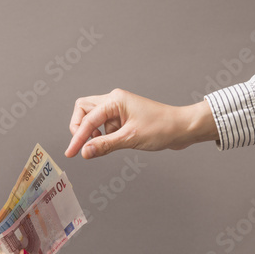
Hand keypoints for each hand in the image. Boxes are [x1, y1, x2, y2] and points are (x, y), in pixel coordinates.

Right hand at [65, 89, 218, 158]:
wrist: (183, 128)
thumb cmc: (163, 128)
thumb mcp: (130, 138)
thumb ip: (104, 145)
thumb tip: (84, 152)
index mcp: (115, 100)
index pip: (87, 119)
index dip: (77, 137)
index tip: (71, 153)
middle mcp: (114, 101)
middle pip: (83, 110)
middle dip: (79, 127)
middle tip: (84, 145)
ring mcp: (118, 109)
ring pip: (92, 118)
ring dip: (93, 133)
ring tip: (105, 145)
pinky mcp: (123, 118)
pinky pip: (104, 126)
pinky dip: (103, 136)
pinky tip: (114, 143)